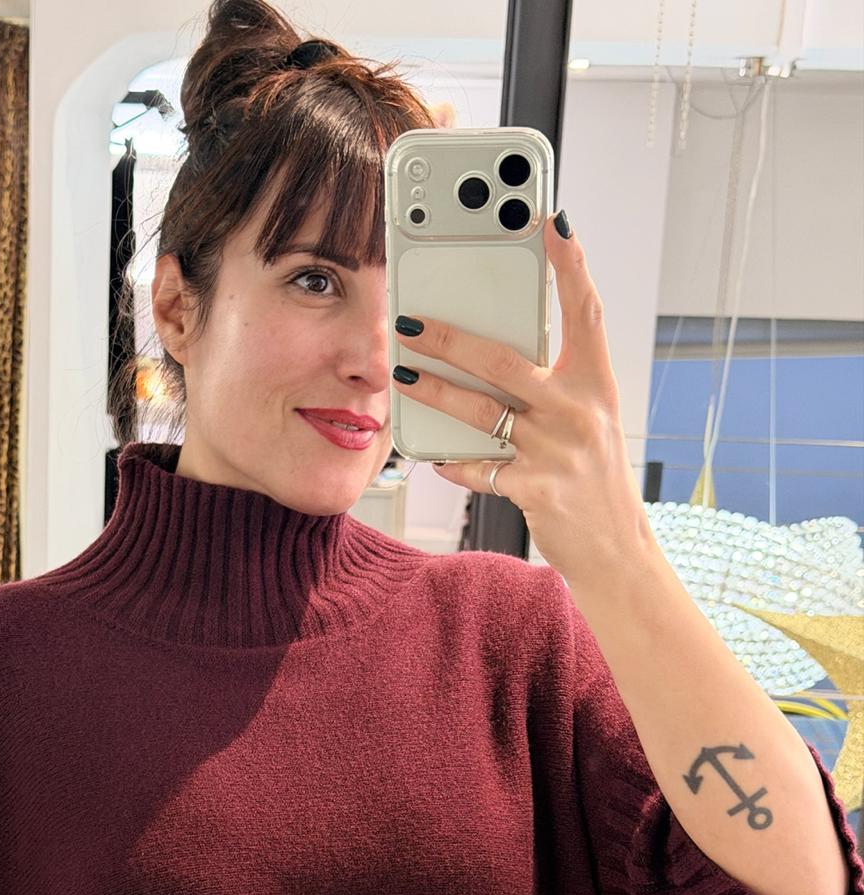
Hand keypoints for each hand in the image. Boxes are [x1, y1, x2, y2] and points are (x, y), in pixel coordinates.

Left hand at [393, 210, 654, 584]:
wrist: (616, 549)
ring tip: (403, 375)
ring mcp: (556, 451)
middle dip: (450, 338)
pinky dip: (454, 462)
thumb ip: (555, 383)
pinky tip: (436, 455)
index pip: (585, 311)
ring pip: (481, 411)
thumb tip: (498, 349)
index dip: (570, 264)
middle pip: (504, 360)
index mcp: (597, 384)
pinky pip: (479, 468)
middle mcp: (579, 411)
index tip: (551, 220)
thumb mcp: (590, 421)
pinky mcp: (535, 489)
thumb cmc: (594, 479)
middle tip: (410, 320)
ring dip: (435, 392)